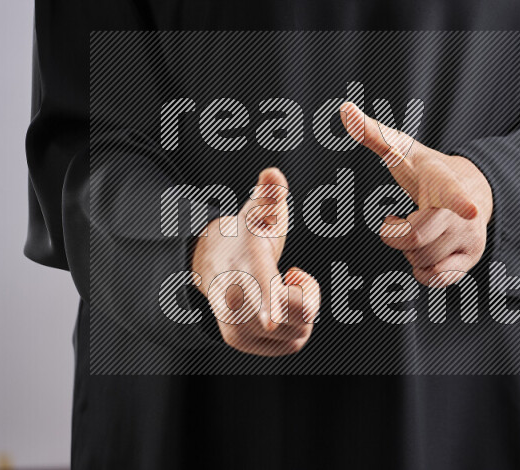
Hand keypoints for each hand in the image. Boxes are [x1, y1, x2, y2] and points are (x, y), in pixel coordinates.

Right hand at [192, 167, 319, 355]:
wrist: (211, 262)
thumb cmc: (246, 234)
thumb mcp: (258, 212)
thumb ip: (268, 195)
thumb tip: (273, 174)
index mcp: (245, 267)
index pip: (259, 286)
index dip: (268, 303)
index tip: (268, 319)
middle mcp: (235, 302)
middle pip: (303, 313)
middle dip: (308, 294)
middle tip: (292, 274)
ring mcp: (236, 328)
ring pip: (301, 333)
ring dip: (301, 310)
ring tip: (281, 288)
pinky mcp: (241, 343)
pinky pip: (294, 345)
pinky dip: (295, 328)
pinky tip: (278, 308)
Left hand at [340, 102, 492, 285]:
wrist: (474, 189)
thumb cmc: (429, 171)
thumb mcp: (403, 150)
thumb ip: (373, 133)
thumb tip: (344, 110)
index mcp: (446, 184)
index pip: (453, 194)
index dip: (460, 203)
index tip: (470, 209)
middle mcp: (464, 213)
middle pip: (417, 239)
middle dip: (397, 235)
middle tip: (398, 220)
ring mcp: (471, 237)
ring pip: (424, 260)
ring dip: (409, 251)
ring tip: (417, 231)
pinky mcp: (472, 258)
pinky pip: (437, 278)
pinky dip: (423, 271)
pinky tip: (424, 252)